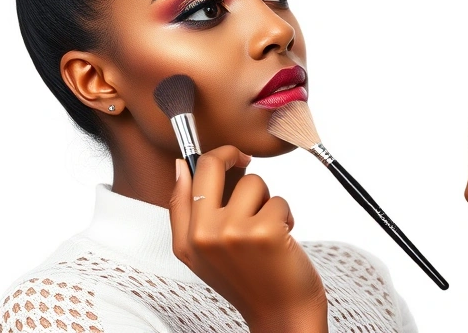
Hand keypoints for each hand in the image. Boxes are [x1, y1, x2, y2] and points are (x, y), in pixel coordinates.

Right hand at [169, 146, 327, 332]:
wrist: (280, 313)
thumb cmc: (248, 280)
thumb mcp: (202, 253)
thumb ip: (185, 211)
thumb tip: (181, 165)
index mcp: (186, 239)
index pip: (186, 180)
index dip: (208, 157)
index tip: (227, 157)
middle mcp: (205, 235)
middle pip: (213, 166)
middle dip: (233, 155)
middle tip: (246, 160)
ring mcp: (235, 232)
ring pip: (254, 183)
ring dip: (267, 200)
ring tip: (268, 226)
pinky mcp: (266, 231)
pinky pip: (279, 200)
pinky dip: (286, 215)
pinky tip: (282, 238)